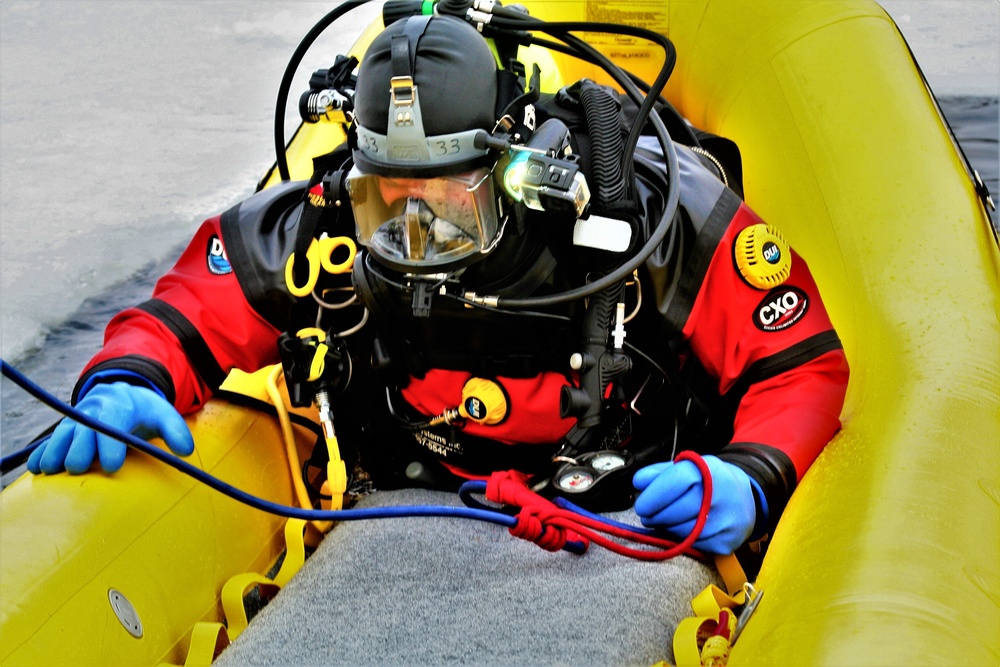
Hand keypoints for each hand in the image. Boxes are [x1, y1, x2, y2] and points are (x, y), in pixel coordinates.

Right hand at [27, 382, 193, 473]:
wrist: (123, 394)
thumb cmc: (146, 411)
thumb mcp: (165, 415)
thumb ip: (176, 431)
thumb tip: (185, 451)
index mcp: (119, 406)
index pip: (111, 423)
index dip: (109, 445)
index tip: (112, 466)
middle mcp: (94, 411)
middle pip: (81, 431)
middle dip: (80, 450)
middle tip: (80, 468)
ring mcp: (77, 421)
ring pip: (61, 436)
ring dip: (56, 452)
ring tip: (52, 470)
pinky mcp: (65, 430)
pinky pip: (49, 442)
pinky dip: (42, 453)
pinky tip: (38, 468)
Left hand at [633, 455, 755, 553]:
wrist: (746, 499)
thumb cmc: (709, 482)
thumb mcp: (688, 468)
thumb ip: (659, 473)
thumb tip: (638, 482)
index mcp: (709, 471)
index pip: (675, 482)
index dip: (653, 496)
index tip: (641, 506)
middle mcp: (721, 495)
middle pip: (674, 511)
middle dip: (654, 516)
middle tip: (647, 515)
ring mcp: (726, 521)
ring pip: (681, 532)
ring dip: (665, 528)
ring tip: (664, 521)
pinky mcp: (726, 543)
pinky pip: (692, 546)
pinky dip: (681, 540)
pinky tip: (682, 530)